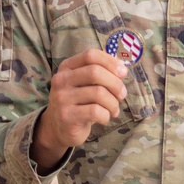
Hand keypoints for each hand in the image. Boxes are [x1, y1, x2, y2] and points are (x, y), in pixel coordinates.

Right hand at [30, 48, 127, 172]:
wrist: (59, 129)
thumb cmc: (80, 101)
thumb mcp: (86, 83)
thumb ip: (102, 71)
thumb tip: (121, 66)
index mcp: (67, 67)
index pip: (90, 55)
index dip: (111, 62)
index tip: (123, 73)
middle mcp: (61, 80)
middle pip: (95, 72)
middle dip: (115, 83)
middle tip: (122, 94)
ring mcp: (62, 98)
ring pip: (98, 93)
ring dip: (113, 102)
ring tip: (114, 109)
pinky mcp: (66, 116)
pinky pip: (96, 111)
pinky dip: (107, 114)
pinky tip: (106, 117)